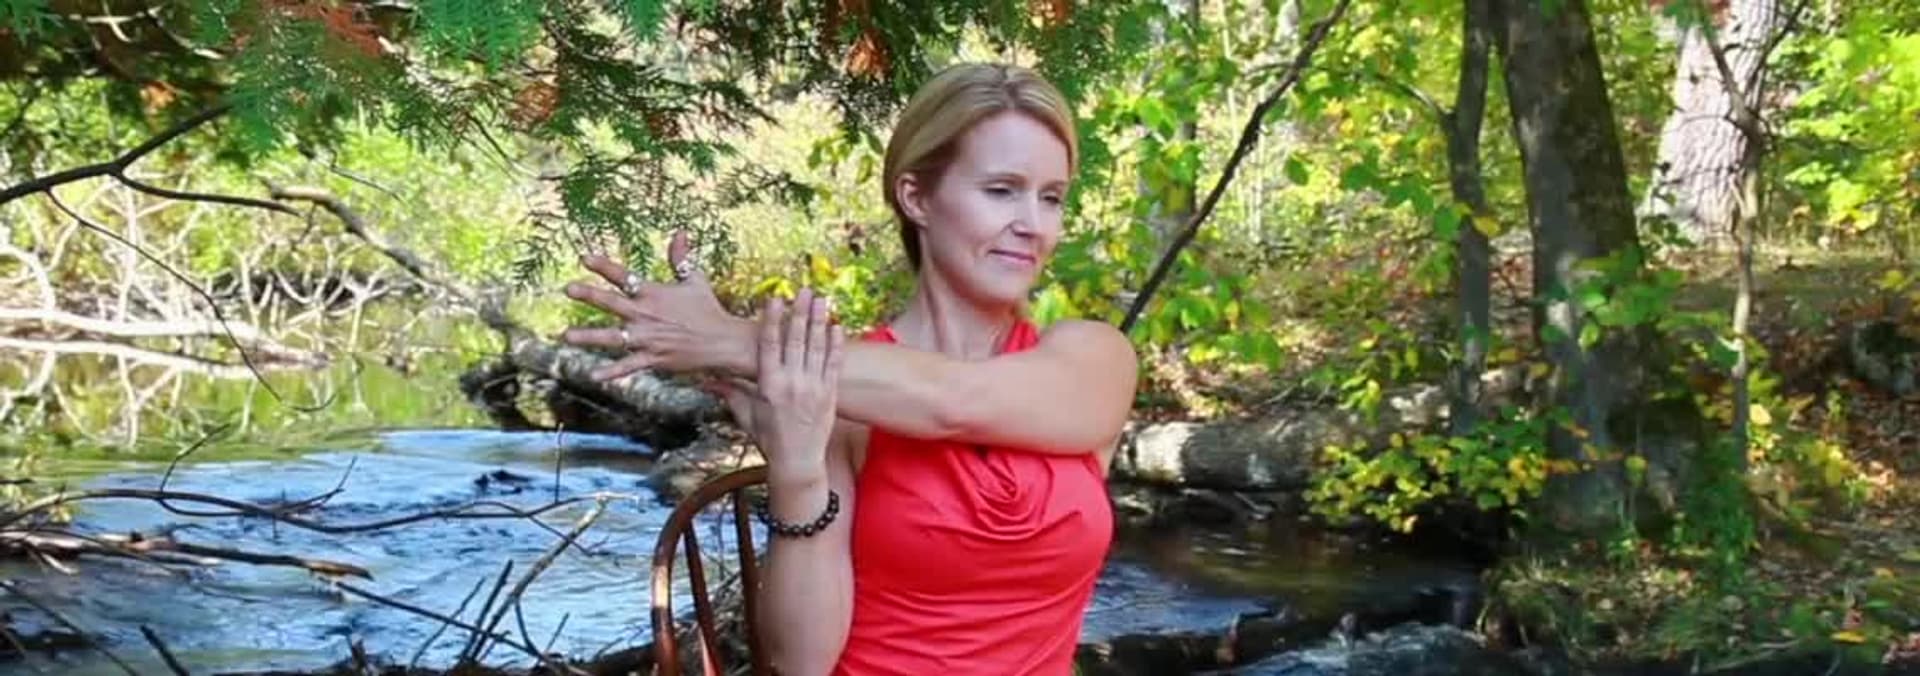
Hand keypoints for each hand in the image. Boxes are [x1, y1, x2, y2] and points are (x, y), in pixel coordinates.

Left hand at [560, 230, 751, 379]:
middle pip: (612, 303)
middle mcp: (646, 314)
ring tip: (566, 336)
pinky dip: (612, 372)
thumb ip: (681, 258)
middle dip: (589, 295)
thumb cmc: (708, 309)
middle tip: (569, 289)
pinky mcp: (653, 358)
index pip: (624, 276)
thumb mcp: (695, 279)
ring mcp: (648, 338)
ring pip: (612, 337)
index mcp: (654, 293)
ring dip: (588, 336)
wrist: (723, 342)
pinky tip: (593, 375)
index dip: (604, 266)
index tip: (584, 258)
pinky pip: (628, 365)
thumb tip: (680, 231)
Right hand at [732, 289, 843, 473]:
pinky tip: (837, 326)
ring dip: (819, 321)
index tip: (775, 298)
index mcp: (768, 384)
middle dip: (800, 312)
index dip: (772, 319)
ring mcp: (813, 387)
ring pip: (817, 347)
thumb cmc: (769, 438)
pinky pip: (833, 364)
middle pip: (796, 340)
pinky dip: (836, 345)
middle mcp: (791, 382)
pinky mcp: (829, 393)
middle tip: (804, 290)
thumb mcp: (746, 414)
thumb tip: (706, 380)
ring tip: (822, 299)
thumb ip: (730, 393)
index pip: (769, 344)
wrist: (797, 461)